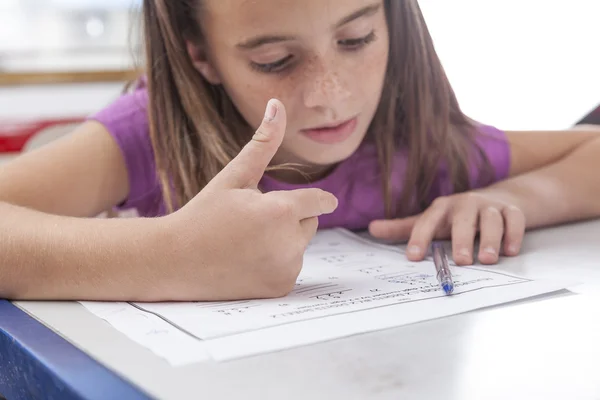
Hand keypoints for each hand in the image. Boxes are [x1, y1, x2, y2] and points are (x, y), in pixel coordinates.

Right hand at [161, 99, 337, 300]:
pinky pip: (290, 267)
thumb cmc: (203, 213)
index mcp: (280, 212)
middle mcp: (288, 243)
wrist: (174, 261)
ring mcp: (285, 269)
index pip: (319, 202)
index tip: (328, 201)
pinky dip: (277, 264)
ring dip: (283, 241)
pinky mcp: (280, 288)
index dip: (319, 199)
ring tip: (246, 243)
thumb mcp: (233, 176)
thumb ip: (263, 143)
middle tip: (252, 222)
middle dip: (289, 218)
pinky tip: (248, 263)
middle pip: (309, 224)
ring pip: (300, 246)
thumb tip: (278, 104)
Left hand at [368, 192, 525, 265]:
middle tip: (461, 261)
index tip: (412, 257)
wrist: (500, 199)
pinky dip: (514, 234)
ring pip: (491, 219)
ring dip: (490, 239)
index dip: (419, 237)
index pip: (427, 220)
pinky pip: (515, 219)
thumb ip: (403, 228)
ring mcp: (490, 206)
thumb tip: (371, 228)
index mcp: (442, 208)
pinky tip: (510, 251)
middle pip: (463, 219)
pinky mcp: (513, 210)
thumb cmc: (458, 216)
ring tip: (487, 259)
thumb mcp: (432, 221)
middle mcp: (465, 204)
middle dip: (461, 239)